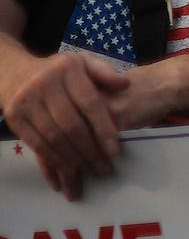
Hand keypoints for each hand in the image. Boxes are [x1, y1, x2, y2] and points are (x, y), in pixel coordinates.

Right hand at [2, 52, 129, 198]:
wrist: (18, 73)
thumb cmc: (62, 73)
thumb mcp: (85, 63)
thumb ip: (105, 72)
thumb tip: (124, 85)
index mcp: (68, 68)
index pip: (90, 104)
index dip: (103, 129)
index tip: (114, 152)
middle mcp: (44, 84)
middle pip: (71, 126)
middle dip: (90, 151)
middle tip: (104, 170)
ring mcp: (26, 101)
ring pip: (53, 138)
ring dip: (72, 161)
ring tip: (88, 176)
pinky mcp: (14, 117)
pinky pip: (36, 144)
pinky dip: (52, 162)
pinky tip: (65, 175)